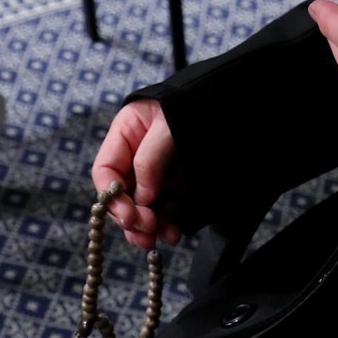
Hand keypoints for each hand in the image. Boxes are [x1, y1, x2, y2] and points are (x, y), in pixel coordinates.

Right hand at [93, 100, 181, 250]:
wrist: (232, 99)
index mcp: (126, 134)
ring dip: (150, 226)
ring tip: (164, 237)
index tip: (128, 216)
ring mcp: (158, 171)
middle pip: (123, 195)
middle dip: (132, 217)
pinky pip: (166, 207)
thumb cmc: (195, 103)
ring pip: (144, 206)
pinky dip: (168, 222)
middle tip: (146, 234)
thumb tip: (142, 198)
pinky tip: (175, 232)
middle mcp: (137, 155)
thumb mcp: (168, 126)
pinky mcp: (177, 183)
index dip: (111, 197)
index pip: (105, 172)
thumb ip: (150, 160)